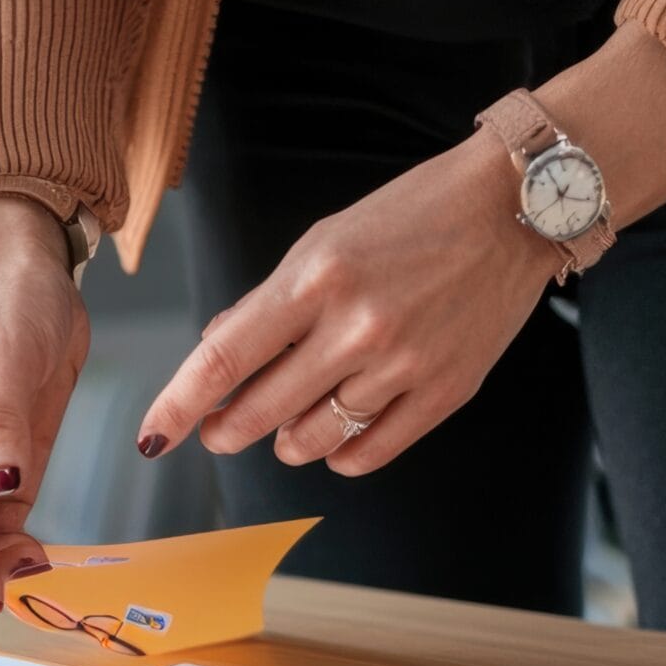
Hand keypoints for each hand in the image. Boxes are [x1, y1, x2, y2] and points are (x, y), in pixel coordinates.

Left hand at [133, 23, 665, 475]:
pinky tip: (333, 438)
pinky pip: (370, 453)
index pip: (223, 359)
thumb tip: (218, 354)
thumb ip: (270, 302)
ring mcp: (404, 364)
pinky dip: (339, 457)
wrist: (513, 208)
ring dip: (285, 442)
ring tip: (285, 426)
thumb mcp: (325, 240)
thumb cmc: (413, 215)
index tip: (153, 436)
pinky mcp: (446, 391)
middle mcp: (356, 327)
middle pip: (260, 412)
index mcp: (314, 279)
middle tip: (218, 431)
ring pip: (313, 440)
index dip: (178, 406)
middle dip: (225, 431)